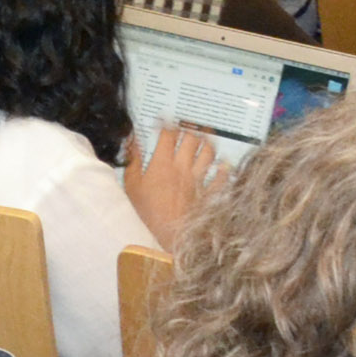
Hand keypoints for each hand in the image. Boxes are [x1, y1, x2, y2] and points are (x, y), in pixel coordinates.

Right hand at [124, 123, 224, 251]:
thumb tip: (131, 139)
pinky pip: (220, 178)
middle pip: (190, 139)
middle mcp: (182, 168)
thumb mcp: (131, 185)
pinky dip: (224, 170)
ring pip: (208, 154)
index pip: (167, 135)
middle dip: (190, 127)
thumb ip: (133, 160)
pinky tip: (224, 164)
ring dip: (208, 142)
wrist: (167, 237)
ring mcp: (197, 181)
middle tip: (190, 123)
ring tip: (207, 135)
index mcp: (161, 164)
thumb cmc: (146, 213)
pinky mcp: (208, 194)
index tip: (165, 118)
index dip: (167, 123)